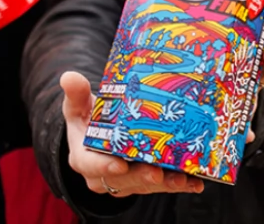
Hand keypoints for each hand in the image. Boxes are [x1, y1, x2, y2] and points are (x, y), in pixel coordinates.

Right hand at [61, 71, 203, 196]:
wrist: (101, 134)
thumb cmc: (88, 119)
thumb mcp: (78, 106)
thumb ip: (76, 94)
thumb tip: (69, 77)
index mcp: (84, 158)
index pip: (91, 166)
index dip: (105, 167)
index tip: (120, 165)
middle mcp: (104, 176)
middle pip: (123, 181)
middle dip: (142, 177)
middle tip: (157, 172)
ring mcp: (127, 182)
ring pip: (145, 185)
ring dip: (165, 184)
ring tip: (182, 179)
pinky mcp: (145, 182)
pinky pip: (162, 186)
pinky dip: (179, 185)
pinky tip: (195, 182)